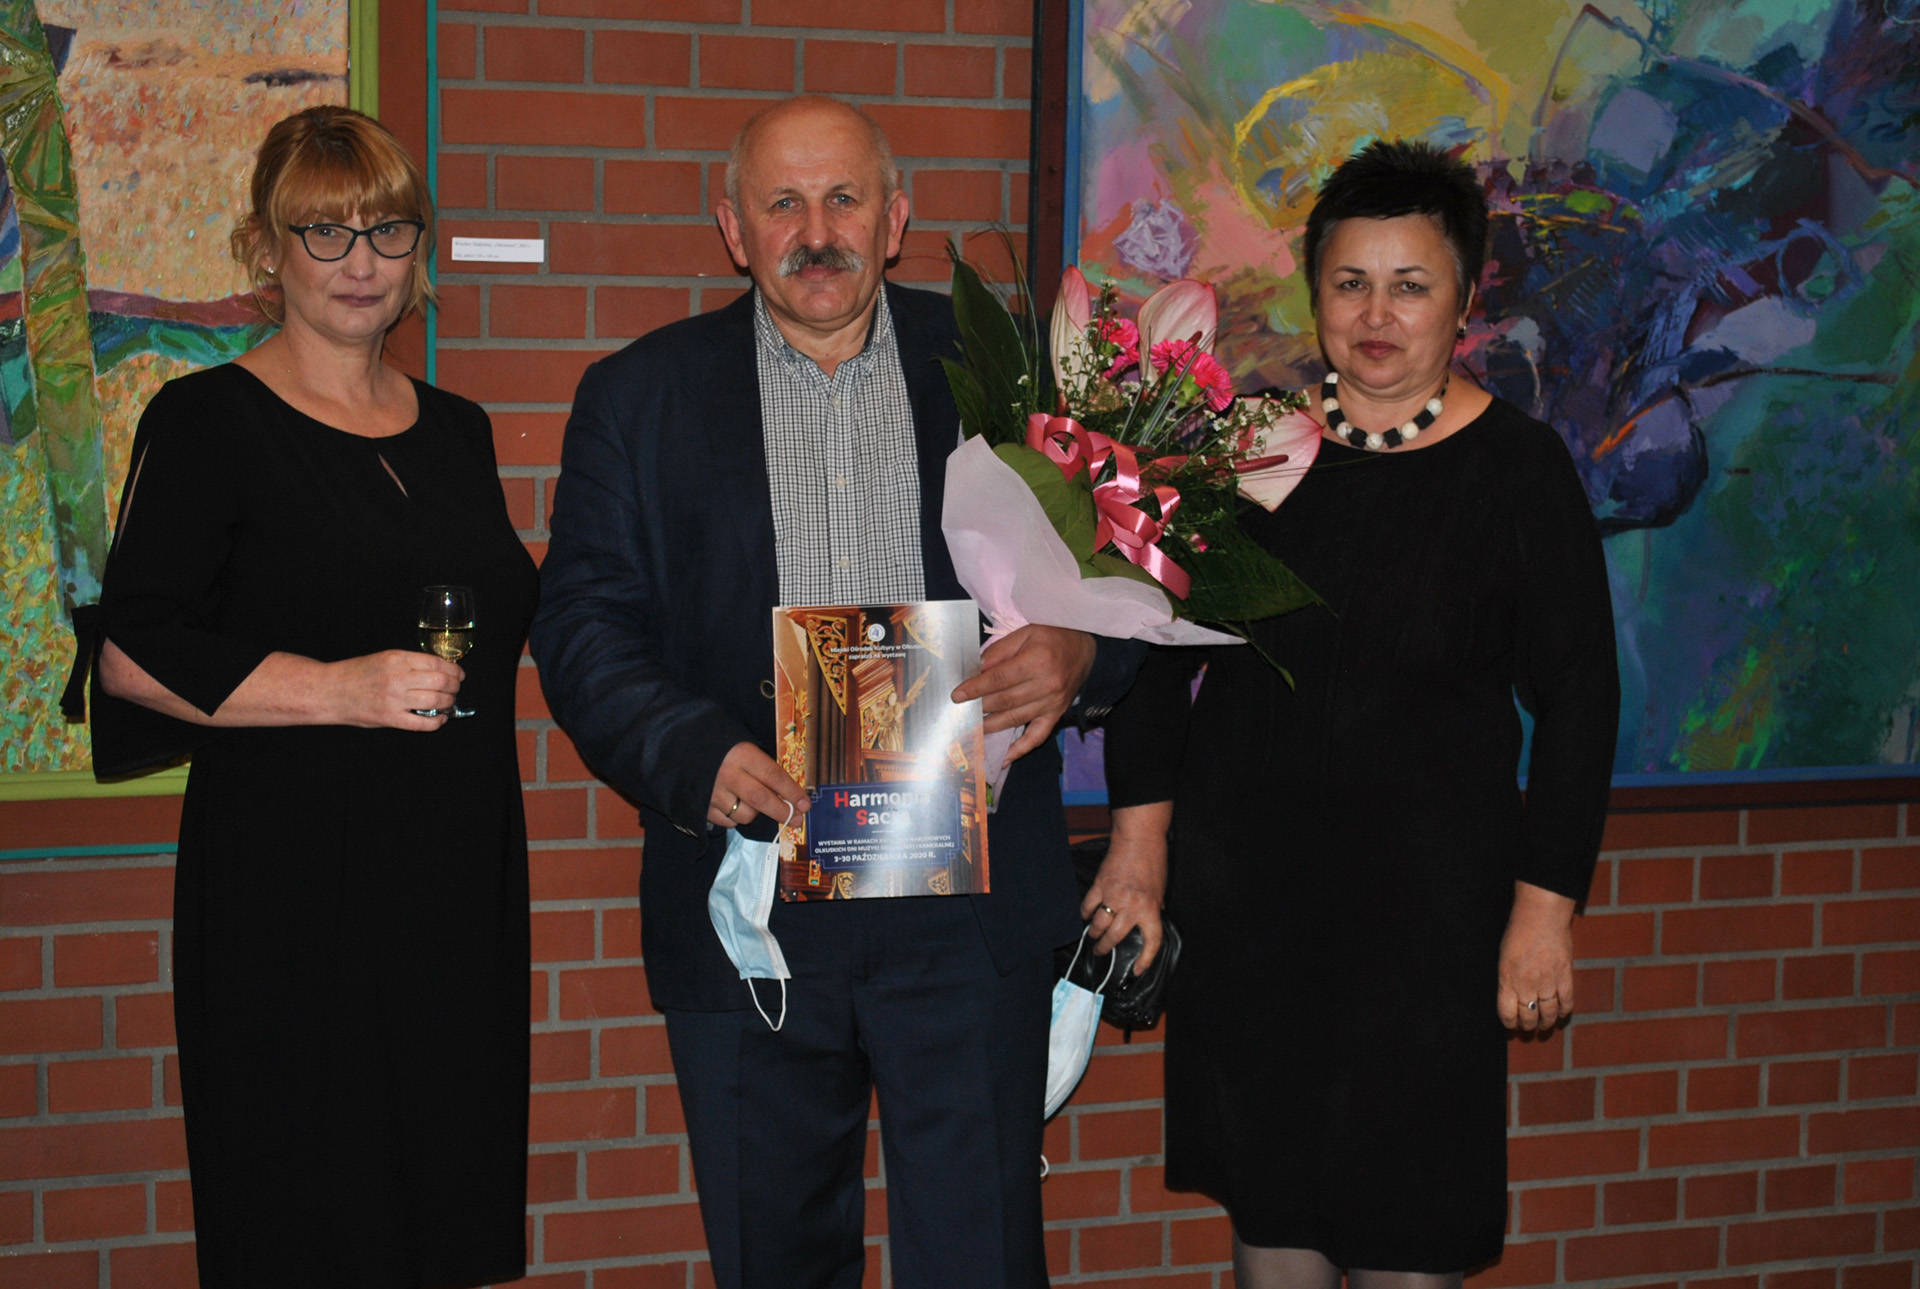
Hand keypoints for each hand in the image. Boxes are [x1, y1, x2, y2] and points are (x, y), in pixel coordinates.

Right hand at [328, 650, 462, 730]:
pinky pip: (422, 723)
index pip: (437, 662)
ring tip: (449, 702)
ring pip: (436, 700)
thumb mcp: (383, 658)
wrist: (329, 691)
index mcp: (397, 659)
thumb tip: (438, 670)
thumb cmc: (355, 674)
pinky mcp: (390, 718)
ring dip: (449, 702)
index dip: (453, 669)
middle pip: (441, 681)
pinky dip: (437, 722)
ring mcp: (394, 699)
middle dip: (455, 686)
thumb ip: (409, 663)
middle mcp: (398, 677)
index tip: (458, 673)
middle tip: (456, 688)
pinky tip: (441, 719)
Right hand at [708, 741, 807, 830]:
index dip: (792, 792)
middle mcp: (728, 774)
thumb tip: (788, 791)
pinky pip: (728, 822)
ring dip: (755, 814)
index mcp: (742, 754)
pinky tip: (734, 806)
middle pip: (761, 799)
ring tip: (753, 803)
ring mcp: (713, 793)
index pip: (773, 776)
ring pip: (745, 815)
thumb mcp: (743, 746)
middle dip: (782, 812)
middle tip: (796, 819)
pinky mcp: (702, 807)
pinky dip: (735, 819)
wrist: (681, 748)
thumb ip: (762, 766)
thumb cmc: (720, 746)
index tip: (805, 804)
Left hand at [950, 625, 1096, 762]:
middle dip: (979, 707)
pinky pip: (1037, 736)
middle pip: (1005, 701)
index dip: (976, 688)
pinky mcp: (1056, 715)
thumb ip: (1000, 651)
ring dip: (990, 727)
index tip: (957, 695)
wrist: (1086, 650)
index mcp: (1037, 660)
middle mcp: (1046, 685)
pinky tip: (1003, 758)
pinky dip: (1020, 750)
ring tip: (971, 730)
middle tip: (960, 711)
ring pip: (1015, 719)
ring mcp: (1052, 703)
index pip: (999, 679)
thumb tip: (977, 669)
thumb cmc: (1053, 638)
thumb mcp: (1026, 633)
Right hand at [1083, 803, 1171, 973]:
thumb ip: (1152, 908)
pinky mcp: (1100, 885)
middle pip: (1114, 937)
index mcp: (1151, 909)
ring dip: (1094, 933)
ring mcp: (1114, 896)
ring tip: (1092, 936)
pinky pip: (1089, 905)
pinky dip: (1086, 912)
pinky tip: (1086, 915)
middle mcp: (1132, 907)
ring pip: (1099, 924)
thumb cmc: (1153, 861)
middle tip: (1101, 952)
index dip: (1145, 960)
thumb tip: (1144, 922)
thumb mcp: (1160, 890)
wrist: (1139, 838)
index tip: (1137, 971)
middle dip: (1105, 948)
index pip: (1151, 942)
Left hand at [1498, 881, 1576, 1032]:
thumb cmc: (1518, 932)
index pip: (1506, 1013)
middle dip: (1527, 1026)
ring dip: (1546, 1023)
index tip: (1511, 1026)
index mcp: (1507, 980)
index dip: (1509, 1023)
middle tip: (1529, 1028)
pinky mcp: (1565, 977)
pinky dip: (1565, 1011)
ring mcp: (1548, 982)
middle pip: (1528, 1016)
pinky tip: (1562, 1015)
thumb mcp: (1503, 957)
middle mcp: (1526, 985)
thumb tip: (1511, 996)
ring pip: (1548, 1013)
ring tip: (1544, 1026)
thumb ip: (1507, 978)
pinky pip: (1566, 1001)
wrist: (1541, 916)